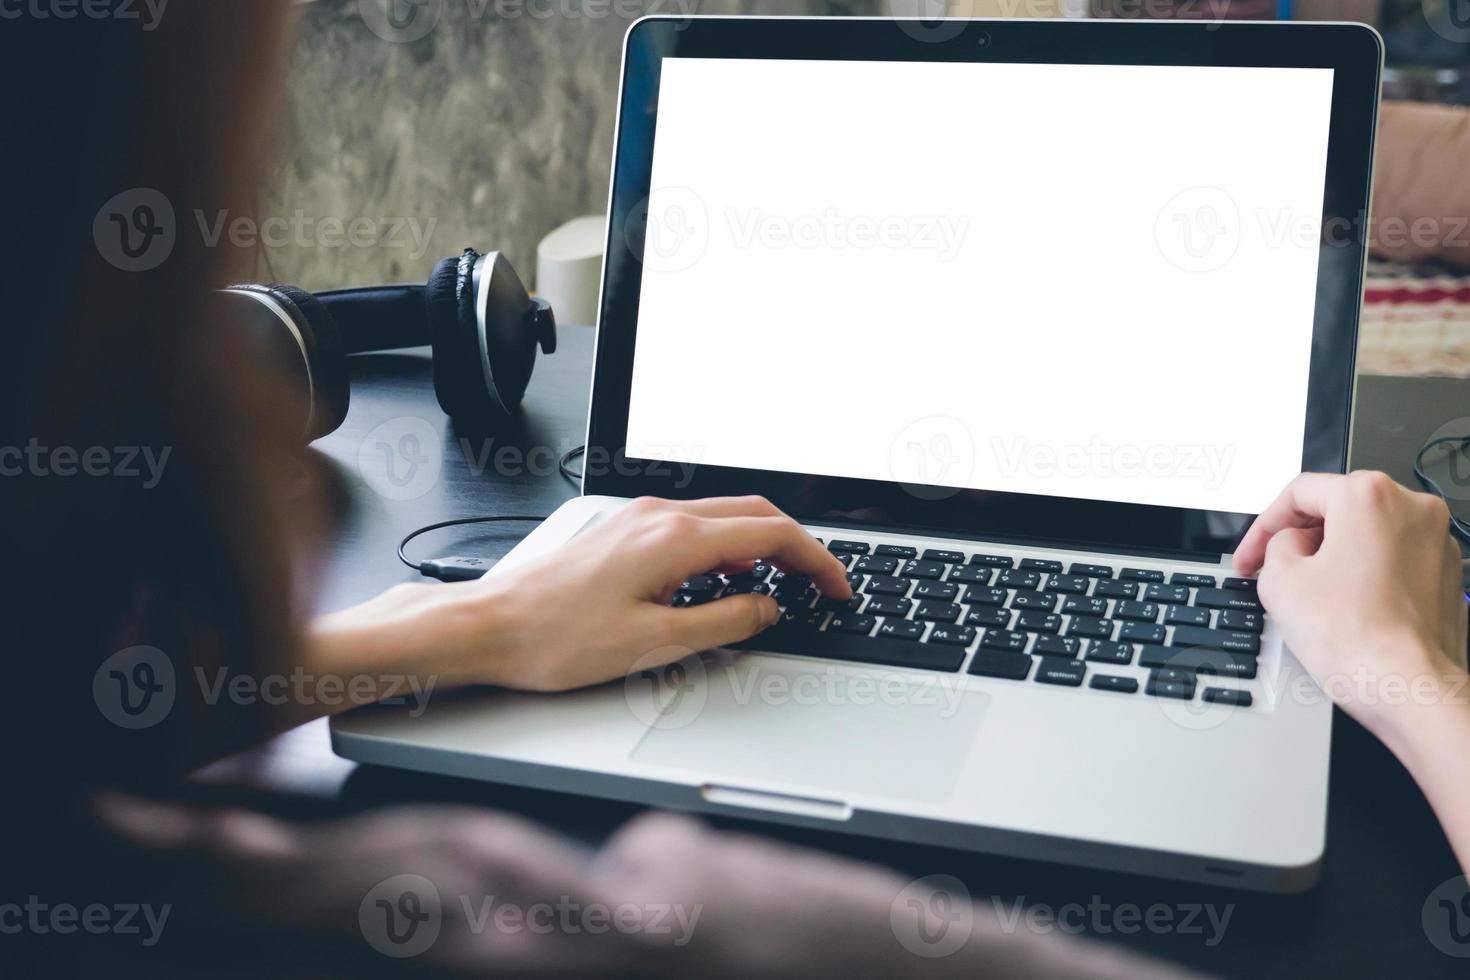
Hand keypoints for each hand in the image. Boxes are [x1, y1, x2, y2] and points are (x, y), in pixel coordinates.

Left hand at [438, 496, 851, 692]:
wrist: (491, 626)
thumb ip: (722, 622)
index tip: (837, 587)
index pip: (771, 534)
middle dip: (797, 546)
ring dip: (761, 544)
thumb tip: (766, 609)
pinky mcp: (623, 530)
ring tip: (781, 584)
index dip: (816, 561)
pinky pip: (691, 525)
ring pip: (723, 516)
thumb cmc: (557, 639)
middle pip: (753, 513)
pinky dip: (725, 545)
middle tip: (822, 583)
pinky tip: (724, 577)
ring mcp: (638, 518)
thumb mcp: (654, 643)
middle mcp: (659, 515)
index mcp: (674, 538)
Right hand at [1235, 471, 1467, 736]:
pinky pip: (1394, 561)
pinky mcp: (1448, 575)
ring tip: (1310, 596)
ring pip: (1368, 536)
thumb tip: (1292, 545)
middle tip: (1271, 571)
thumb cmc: (1356, 639)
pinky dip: (1367, 576)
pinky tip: (1345, 608)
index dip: (1261, 528)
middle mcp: (1412, 509)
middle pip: (1337, 510)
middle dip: (1300, 540)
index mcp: (1369, 496)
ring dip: (1334, 558)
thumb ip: (1276, 544)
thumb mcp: (1279, 580)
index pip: (1298, 494)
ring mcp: (1438, 542)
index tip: (1249, 556)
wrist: (1410, 689)